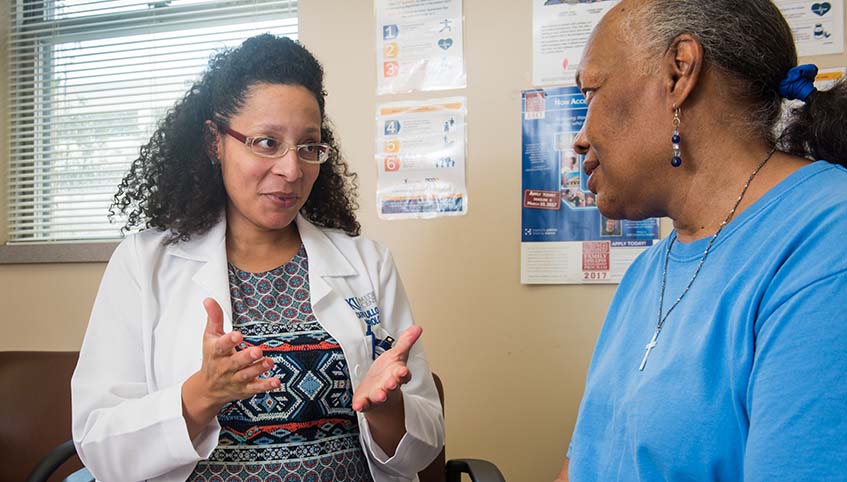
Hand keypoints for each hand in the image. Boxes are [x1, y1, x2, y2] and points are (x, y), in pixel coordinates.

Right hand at [182, 298, 279, 438]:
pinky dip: (266, 386)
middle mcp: (225, 367)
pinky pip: (256, 388)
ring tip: (269, 362)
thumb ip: (214, 318)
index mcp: (216, 353)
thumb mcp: (210, 337)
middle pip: (235, 362)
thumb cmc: (212, 358)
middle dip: (246, 357)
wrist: (208, 388)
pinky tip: (276, 381)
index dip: (229, 341)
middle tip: (257, 351)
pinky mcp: (245, 388)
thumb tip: (209, 300)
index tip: (237, 335)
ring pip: (247, 375)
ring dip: (258, 369)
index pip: (221, 346)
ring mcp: (236, 378)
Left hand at [352, 325, 421, 411]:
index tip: (404, 371)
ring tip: (380, 395)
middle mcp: (388, 385)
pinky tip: (358, 405)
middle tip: (392, 383)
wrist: (378, 391)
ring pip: (380, 395)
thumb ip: (405, 342)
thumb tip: (418, 327)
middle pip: (392, 385)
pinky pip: (364, 404)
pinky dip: (361, 405)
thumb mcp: (396, 355)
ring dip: (380, 395)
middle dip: (392, 384)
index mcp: (396, 374)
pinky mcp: (366, 400)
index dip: (403, 373)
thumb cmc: (387, 372)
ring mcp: (378, 393)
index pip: (403, 374)